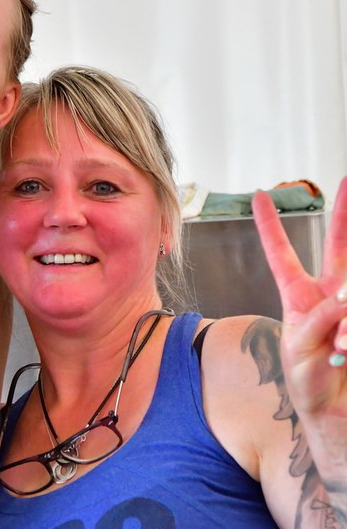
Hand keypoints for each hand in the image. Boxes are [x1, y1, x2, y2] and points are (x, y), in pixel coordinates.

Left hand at [252, 177, 346, 416]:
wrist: (336, 416)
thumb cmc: (309, 383)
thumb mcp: (299, 352)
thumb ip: (317, 323)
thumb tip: (343, 301)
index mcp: (299, 297)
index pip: (281, 253)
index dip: (270, 226)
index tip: (258, 196)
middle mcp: (330, 295)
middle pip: (339, 244)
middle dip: (345, 212)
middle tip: (346, 179)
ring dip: (346, 325)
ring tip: (340, 353)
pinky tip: (345, 356)